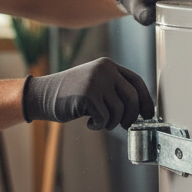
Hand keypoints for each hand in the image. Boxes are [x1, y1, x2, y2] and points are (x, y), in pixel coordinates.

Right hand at [22, 58, 153, 130]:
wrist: (42, 95)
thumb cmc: (72, 94)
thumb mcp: (96, 84)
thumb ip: (115, 90)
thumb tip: (140, 110)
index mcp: (109, 65)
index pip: (137, 82)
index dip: (146, 100)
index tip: (148, 115)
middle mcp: (105, 70)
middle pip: (132, 97)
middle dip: (132, 116)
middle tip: (125, 126)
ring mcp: (96, 81)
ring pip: (119, 110)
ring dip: (112, 123)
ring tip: (100, 122)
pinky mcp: (88, 95)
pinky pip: (105, 118)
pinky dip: (99, 125)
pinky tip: (89, 122)